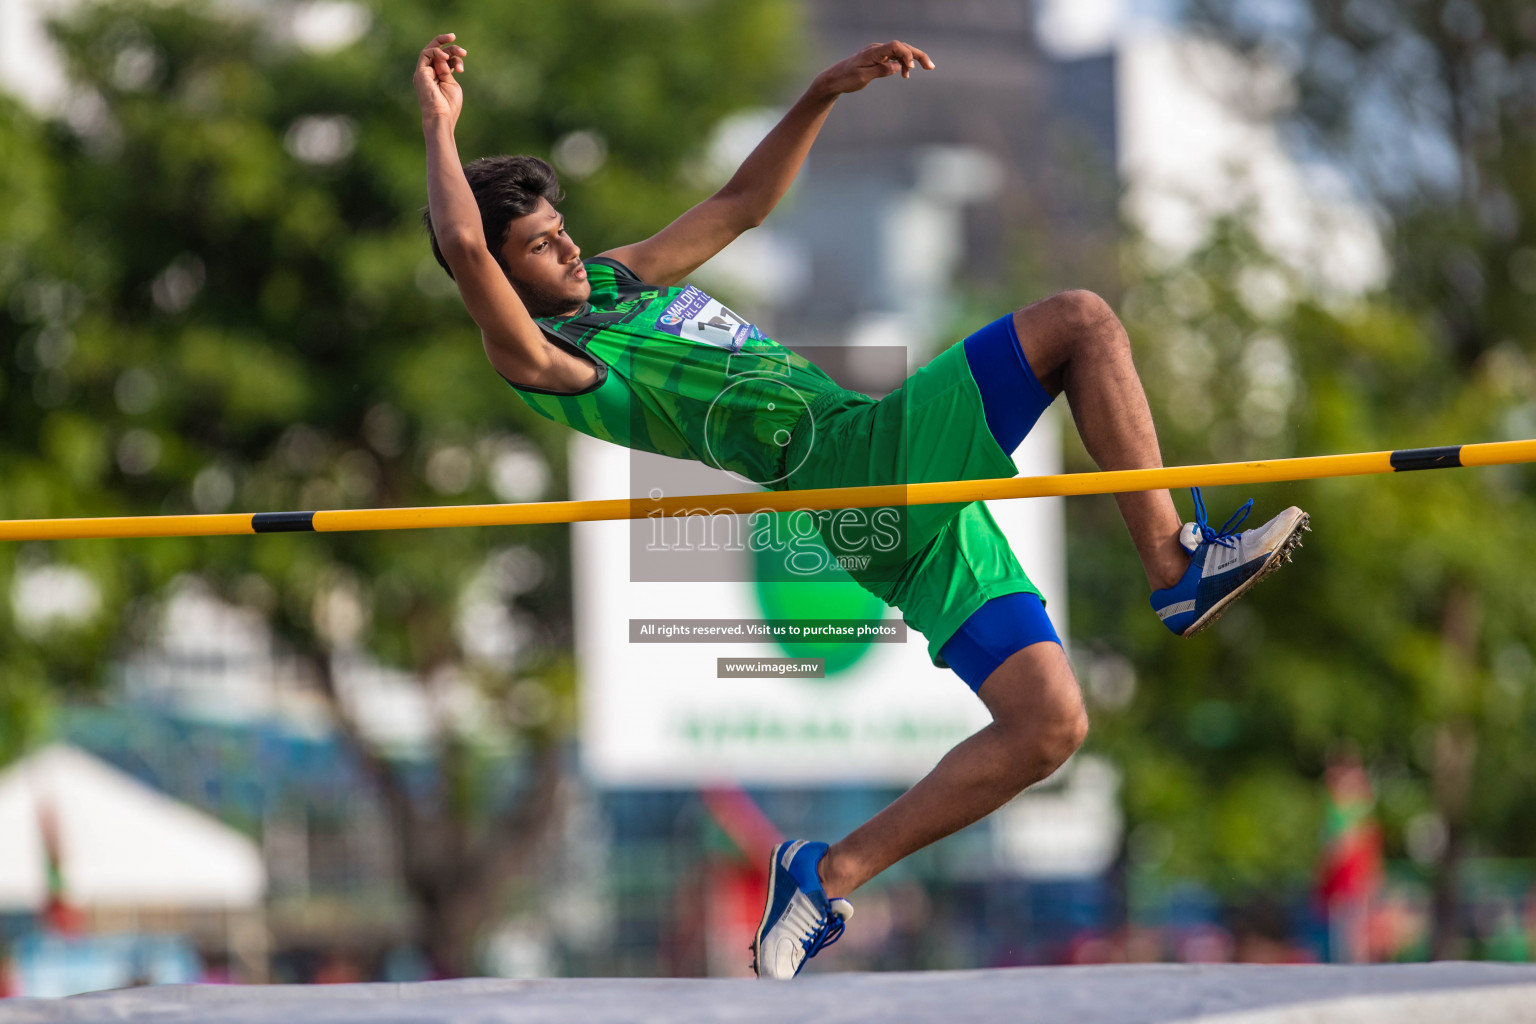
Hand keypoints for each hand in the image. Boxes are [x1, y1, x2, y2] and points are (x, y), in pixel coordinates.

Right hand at [415, 33, 466, 125]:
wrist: (441, 116)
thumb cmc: (448, 105)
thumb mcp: (452, 84)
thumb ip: (449, 69)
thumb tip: (447, 57)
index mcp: (438, 76)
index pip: (444, 59)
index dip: (454, 54)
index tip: (463, 55)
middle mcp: (428, 73)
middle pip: (437, 52)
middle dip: (449, 45)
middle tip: (461, 47)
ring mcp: (423, 73)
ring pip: (431, 50)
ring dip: (445, 48)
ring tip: (460, 53)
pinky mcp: (420, 73)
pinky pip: (425, 54)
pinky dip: (436, 52)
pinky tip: (446, 57)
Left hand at [812, 39, 933, 96]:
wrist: (834, 79)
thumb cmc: (846, 79)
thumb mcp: (863, 77)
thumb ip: (881, 71)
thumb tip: (897, 67)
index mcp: (873, 52)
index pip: (896, 46)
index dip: (907, 55)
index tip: (911, 70)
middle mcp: (877, 49)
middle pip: (902, 47)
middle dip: (918, 55)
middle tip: (931, 67)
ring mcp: (878, 53)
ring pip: (900, 52)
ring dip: (912, 60)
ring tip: (925, 69)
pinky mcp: (877, 58)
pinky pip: (894, 57)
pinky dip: (903, 63)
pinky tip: (906, 73)